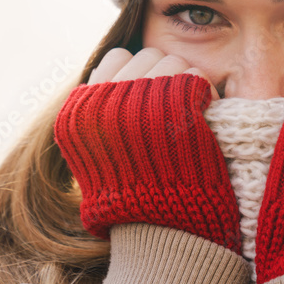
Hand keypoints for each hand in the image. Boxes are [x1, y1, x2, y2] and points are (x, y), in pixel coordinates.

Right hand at [54, 47, 240, 252]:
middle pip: (148, 54)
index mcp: (80, 109)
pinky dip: (203, 92)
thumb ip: (98, 109)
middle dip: (164, 74)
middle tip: (173, 102)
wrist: (156, 228)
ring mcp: (139, 101)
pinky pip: (195, 77)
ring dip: (185, 81)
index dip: (137, 73)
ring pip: (173, 61)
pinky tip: (201, 113)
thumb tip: (113, 72)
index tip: (147, 95)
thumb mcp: (93, 149)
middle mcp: (105, 101)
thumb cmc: (129, 192)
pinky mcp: (174, 107)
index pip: (116, 58)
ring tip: (186, 110)